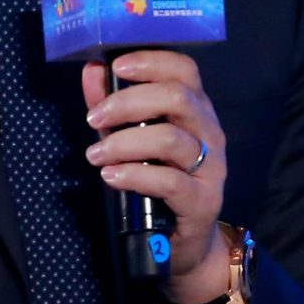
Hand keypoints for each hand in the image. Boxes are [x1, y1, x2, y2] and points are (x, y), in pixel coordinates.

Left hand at [82, 50, 231, 303]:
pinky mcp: (202, 201)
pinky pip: (169, 181)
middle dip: (128, 102)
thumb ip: (113, 103)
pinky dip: (134, 175)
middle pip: (178, 98)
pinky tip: (111, 176)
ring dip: (124, 143)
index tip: (116, 67)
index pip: (185, 70)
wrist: (180, 242)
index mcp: (195, 109)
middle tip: (93, 119)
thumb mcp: (130, 137)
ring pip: (171, 140)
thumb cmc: (155, 181)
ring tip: (95, 155)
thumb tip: (91, 68)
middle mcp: (209, 131)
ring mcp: (211, 167)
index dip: (152, 61)